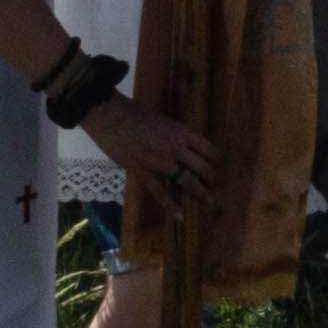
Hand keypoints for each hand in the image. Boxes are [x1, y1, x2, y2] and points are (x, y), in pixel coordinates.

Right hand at [85, 91, 220, 214]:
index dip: (216, 159)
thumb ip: (174, 133)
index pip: (209, 149)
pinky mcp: (141, 171)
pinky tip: (180, 216)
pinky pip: (159, 191)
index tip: (218, 165)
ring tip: (210, 201)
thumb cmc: (133, 111)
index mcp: (181, 132)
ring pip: (187, 180)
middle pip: (202, 167)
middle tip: (214, 185)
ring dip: (200, 192)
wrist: (108, 114)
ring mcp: (159, 161)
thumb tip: (183, 143)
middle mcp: (175, 147)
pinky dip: (170, 205)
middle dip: (211, 178)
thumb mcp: (162, 119)